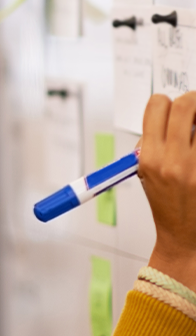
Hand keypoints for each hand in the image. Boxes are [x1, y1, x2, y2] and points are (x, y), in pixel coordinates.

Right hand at [140, 92, 195, 288]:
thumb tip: (172, 113)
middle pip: (186, 105)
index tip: (173, 107)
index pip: (157, 106)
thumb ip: (154, 142)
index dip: (165, 101)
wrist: (185, 238)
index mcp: (149, 158)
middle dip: (192, 100)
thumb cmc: (167, 204)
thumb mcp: (146, 172)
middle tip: (195, 109)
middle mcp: (173, 160)